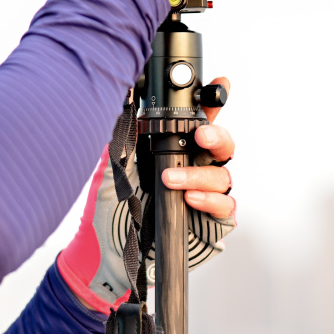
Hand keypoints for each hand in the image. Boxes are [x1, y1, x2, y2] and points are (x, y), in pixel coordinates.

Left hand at [57, 77, 237, 313]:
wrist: (108, 248)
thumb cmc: (112, 204)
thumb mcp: (115, 162)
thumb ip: (128, 134)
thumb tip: (130, 101)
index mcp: (176, 146)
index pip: (201, 118)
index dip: (215, 99)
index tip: (220, 85)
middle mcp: (195, 166)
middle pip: (222, 144)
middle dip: (216, 135)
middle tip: (200, 135)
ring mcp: (205, 193)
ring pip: (223, 176)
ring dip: (198, 175)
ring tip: (172, 181)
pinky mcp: (211, 220)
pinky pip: (225, 207)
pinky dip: (209, 201)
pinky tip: (190, 199)